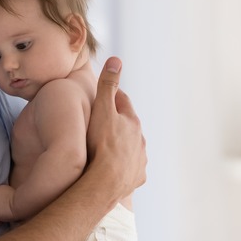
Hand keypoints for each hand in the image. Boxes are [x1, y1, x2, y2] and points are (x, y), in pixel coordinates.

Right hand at [86, 57, 146, 197]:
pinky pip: (130, 168)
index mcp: (131, 121)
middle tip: (102, 121)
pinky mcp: (136, 177)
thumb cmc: (101, 143)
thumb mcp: (101, 109)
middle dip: (118, 122)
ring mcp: (139, 159)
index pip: (122, 102)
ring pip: (131, 147)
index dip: (112, 97)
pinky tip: (113, 168)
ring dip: (121, 145)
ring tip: (107, 147)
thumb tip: (116, 59)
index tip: (104, 95)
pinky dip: (123, 165)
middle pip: (128, 126)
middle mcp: (140, 140)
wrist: (105, 181)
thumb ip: (107, 85)